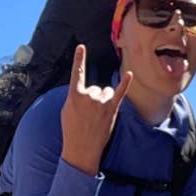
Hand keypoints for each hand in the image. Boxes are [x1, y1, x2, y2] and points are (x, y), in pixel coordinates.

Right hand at [60, 45, 131, 175]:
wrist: (81, 148)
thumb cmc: (72, 130)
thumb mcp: (67, 110)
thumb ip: (75, 97)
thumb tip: (83, 92)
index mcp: (75, 95)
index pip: (77, 73)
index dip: (79, 59)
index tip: (81, 47)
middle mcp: (89, 97)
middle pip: (95, 87)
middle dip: (93, 98)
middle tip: (88, 115)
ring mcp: (102, 103)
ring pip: (105, 92)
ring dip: (103, 100)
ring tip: (97, 115)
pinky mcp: (112, 110)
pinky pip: (119, 93)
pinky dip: (125, 84)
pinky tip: (129, 74)